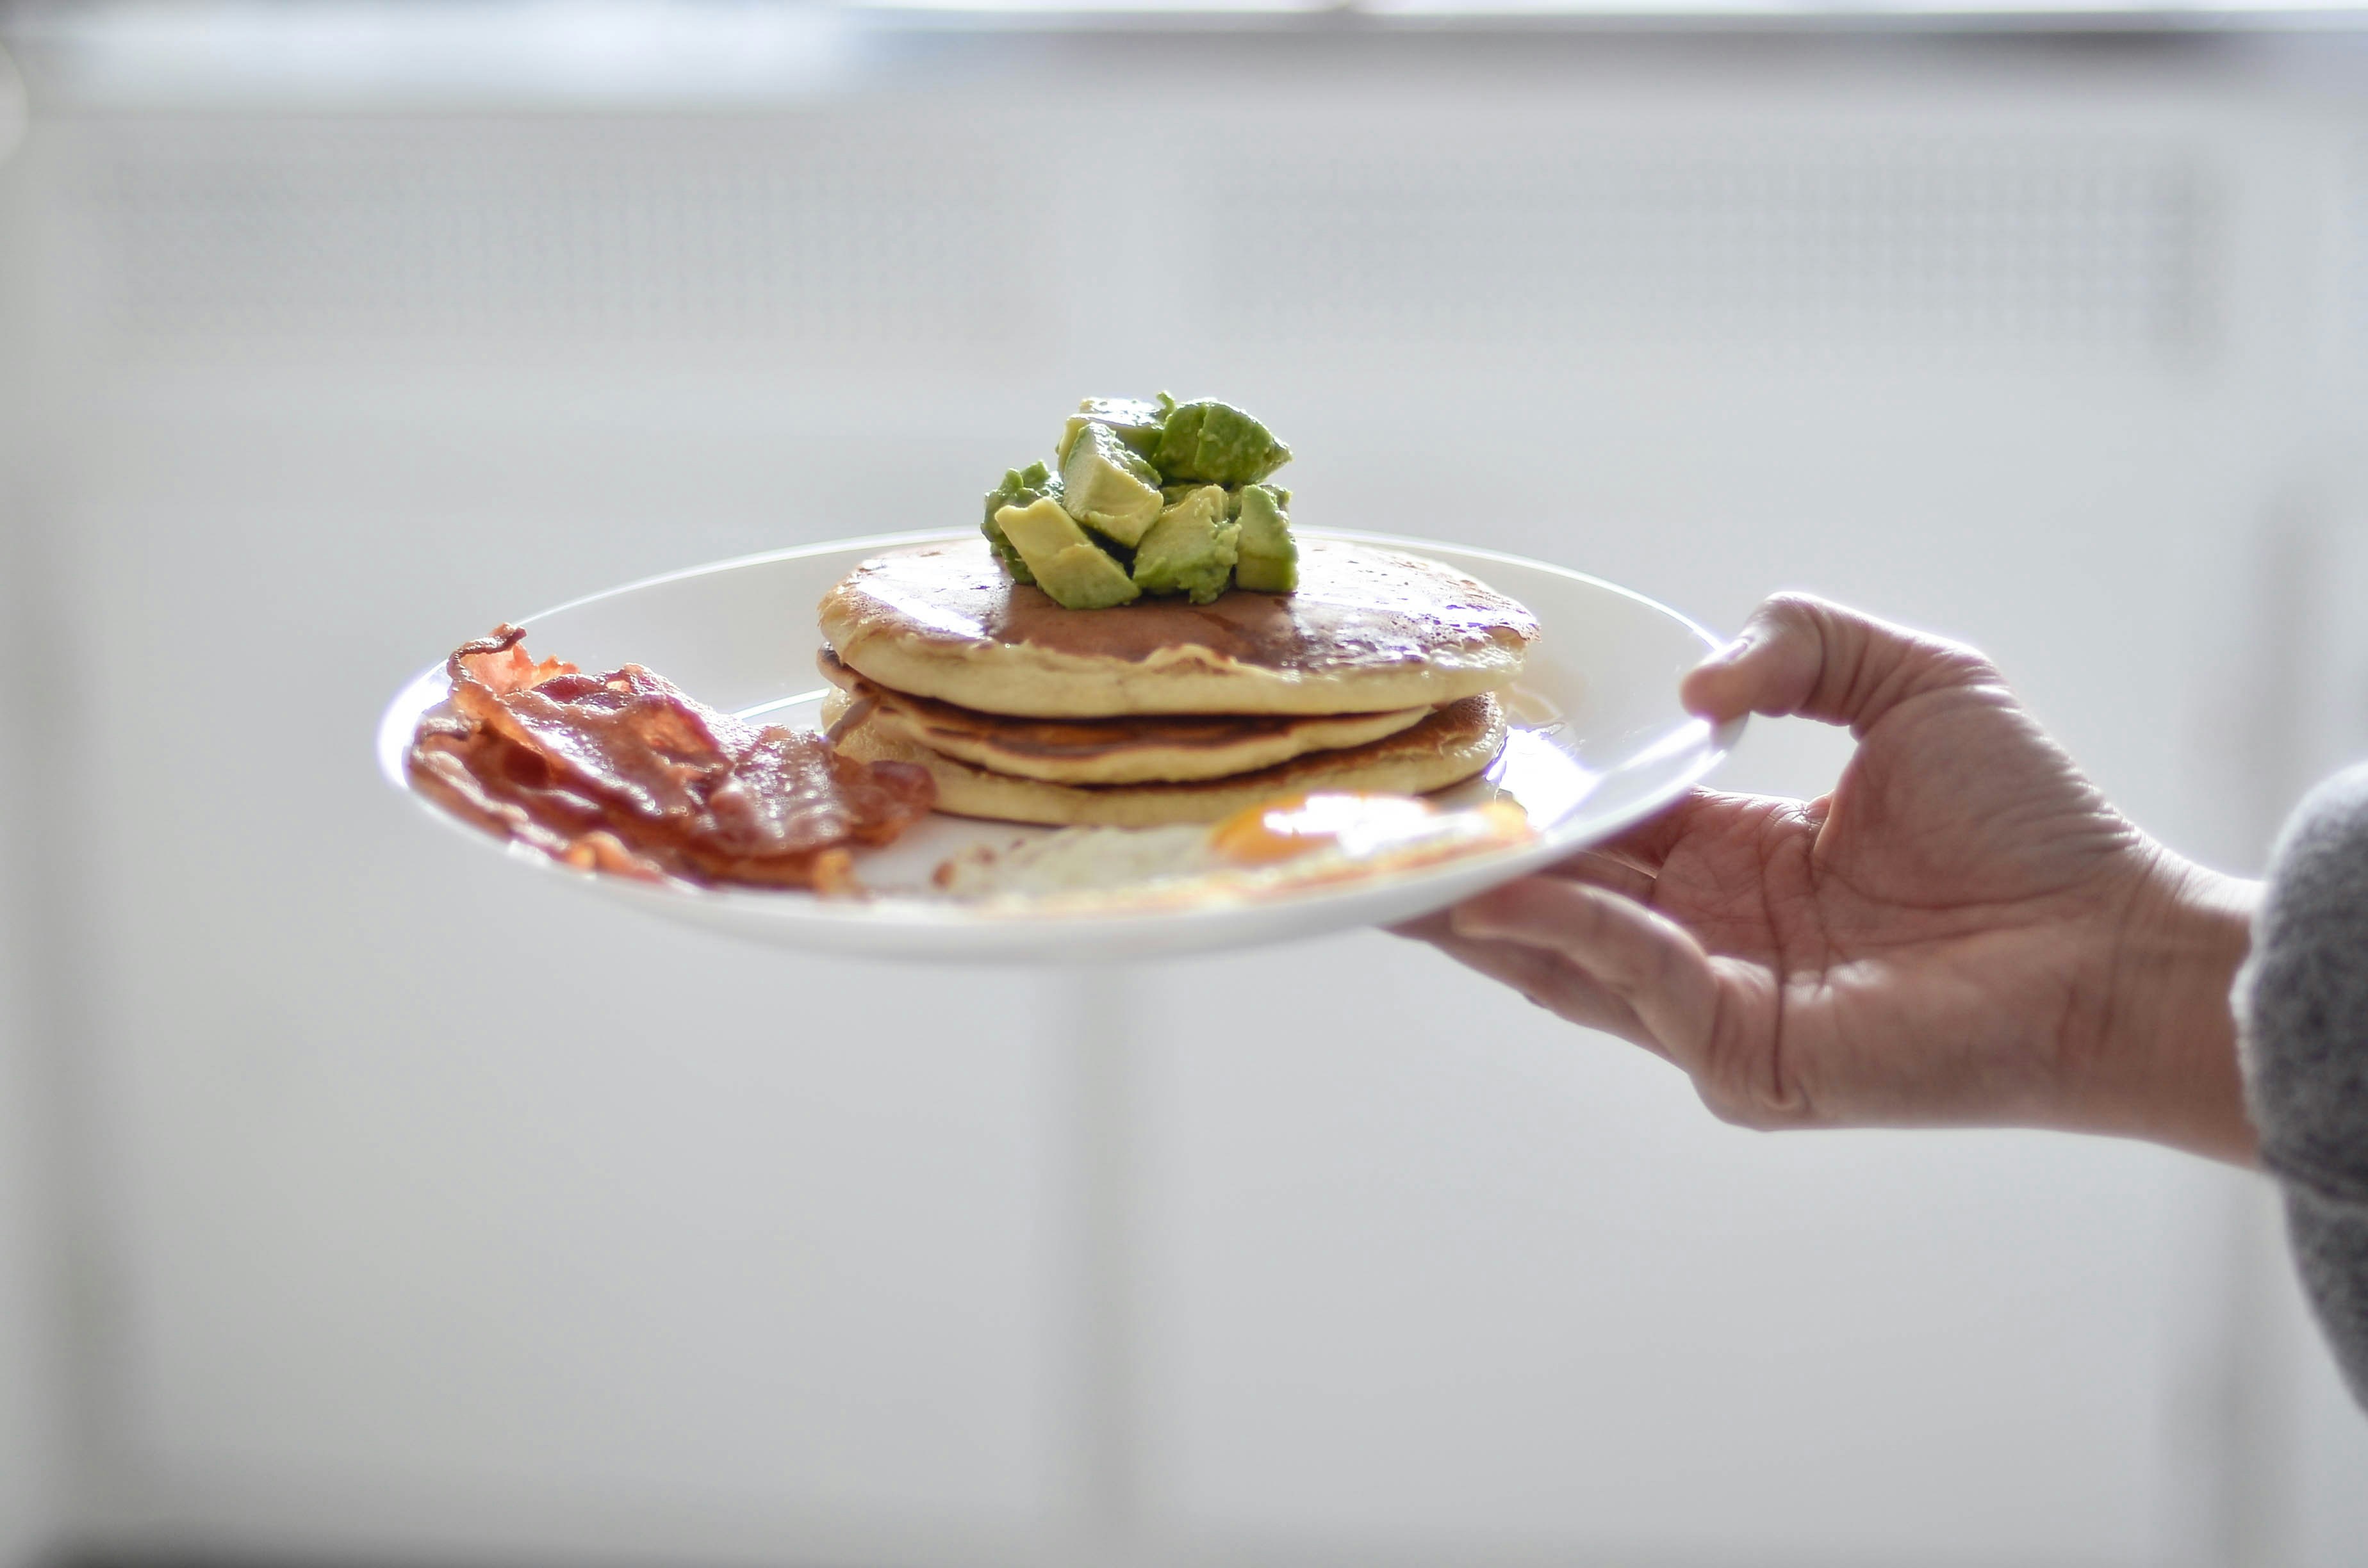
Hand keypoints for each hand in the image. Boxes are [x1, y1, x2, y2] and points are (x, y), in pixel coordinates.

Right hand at [1404, 594, 2258, 1162]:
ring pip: (1565, 954)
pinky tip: (1522, 894)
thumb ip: (1801, 645)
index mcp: (1734, 853)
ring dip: (1482, 905)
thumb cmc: (2034, 824)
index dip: (1521, 790)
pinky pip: (1639, 989)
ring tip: (1389, 861)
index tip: (1435, 750)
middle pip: (1550, 897)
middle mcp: (1707, 932)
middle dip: (1457, 864)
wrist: (2114, 943)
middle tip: (1356, 820)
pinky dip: (1579, 939)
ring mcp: (1715, 1002)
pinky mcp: (1743, 1055)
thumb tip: (1693, 690)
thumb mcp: (1913, 681)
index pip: (1598, 823)